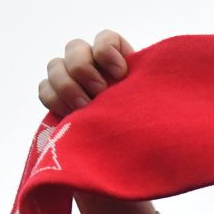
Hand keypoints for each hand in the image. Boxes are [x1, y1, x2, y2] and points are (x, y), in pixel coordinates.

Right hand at [37, 30, 156, 213]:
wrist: (122, 175)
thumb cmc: (143, 140)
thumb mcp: (149, 113)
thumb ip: (146, 92)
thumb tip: (170, 84)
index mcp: (119, 65)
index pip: (106, 38)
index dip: (107, 49)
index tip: (121, 75)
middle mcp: (94, 69)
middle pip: (74, 48)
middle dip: (83, 68)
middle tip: (98, 93)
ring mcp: (72, 84)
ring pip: (55, 65)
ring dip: (67, 86)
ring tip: (83, 110)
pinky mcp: (55, 103)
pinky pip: (43, 88)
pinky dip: (53, 100)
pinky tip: (69, 116)